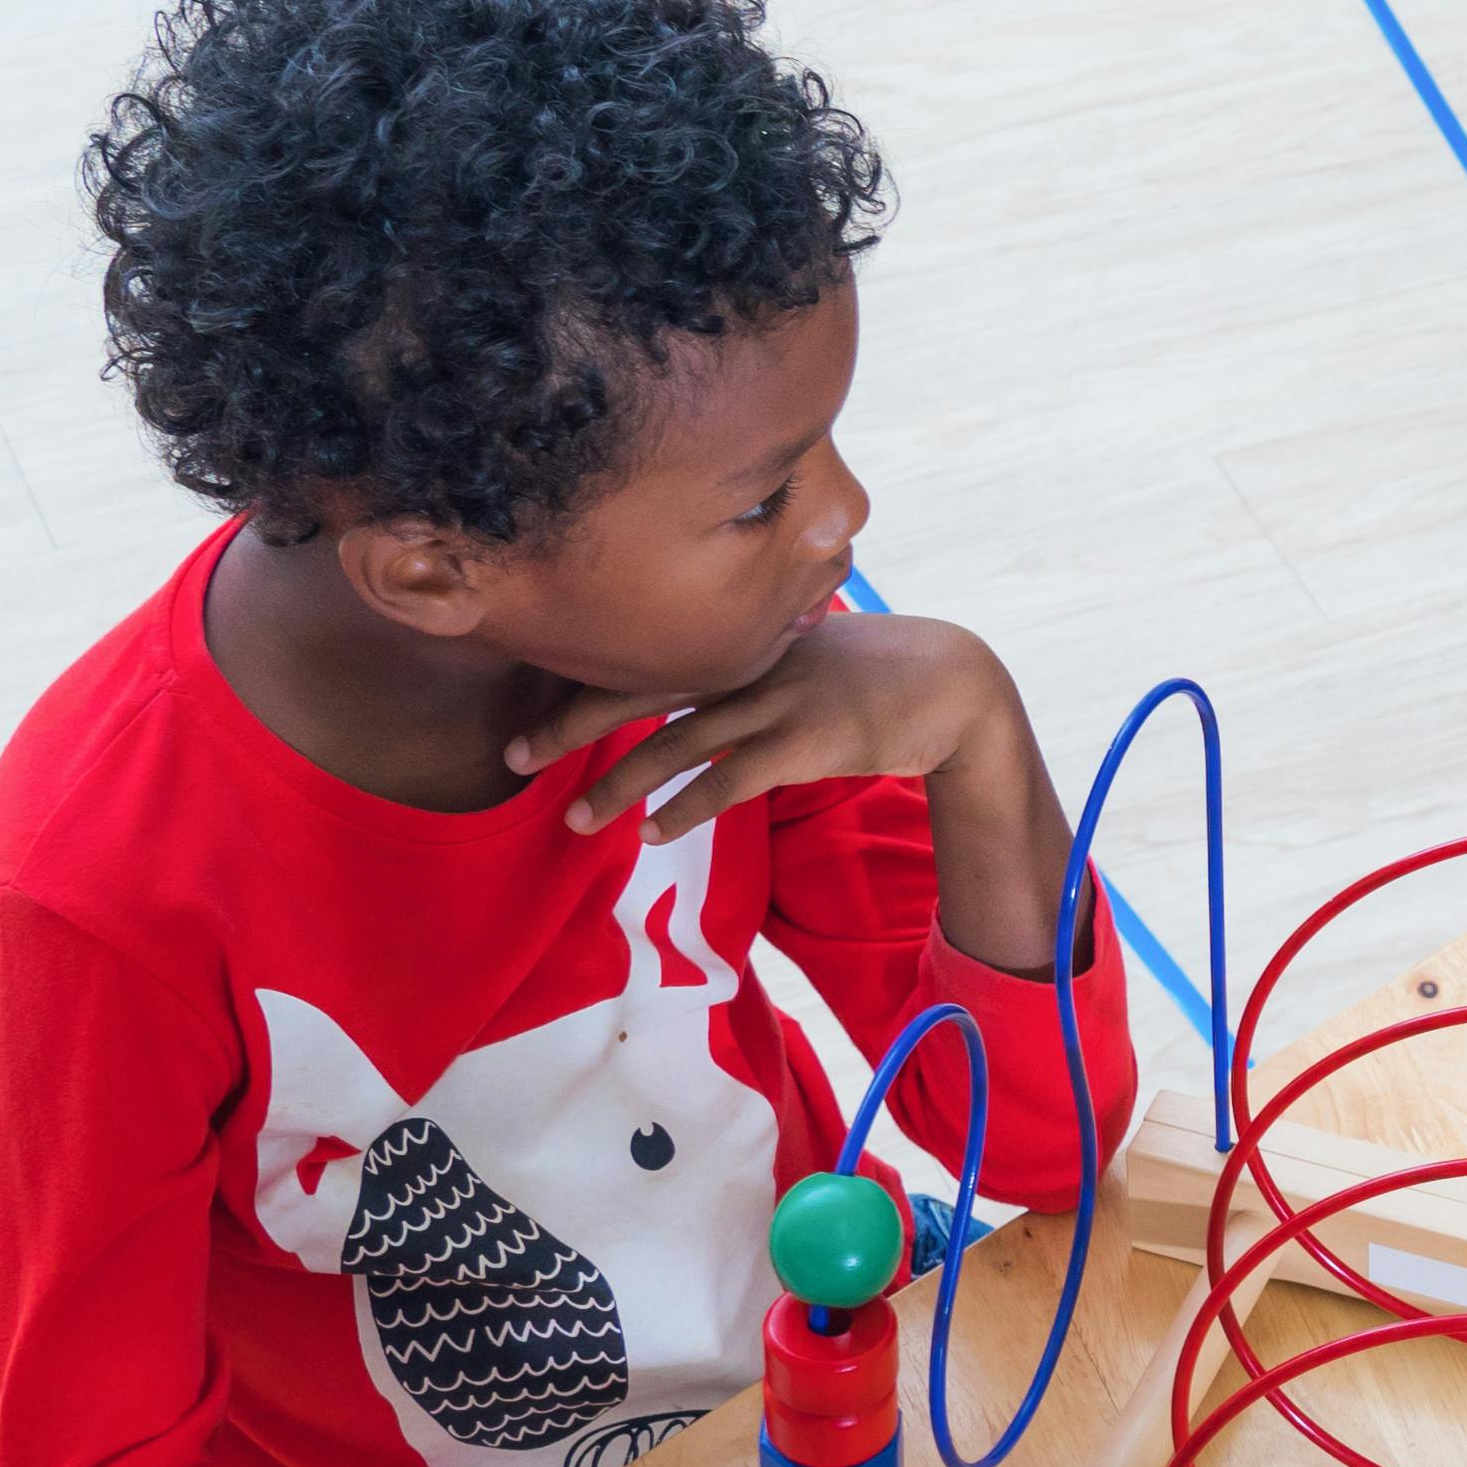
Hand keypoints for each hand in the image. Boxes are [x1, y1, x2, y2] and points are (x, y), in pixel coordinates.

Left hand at [514, 608, 1030, 850]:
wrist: (952, 682)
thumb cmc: (873, 672)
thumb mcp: (799, 650)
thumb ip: (744, 662)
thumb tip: (694, 684)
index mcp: (736, 636)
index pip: (638, 654)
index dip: (579, 683)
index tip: (529, 709)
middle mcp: (745, 660)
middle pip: (636, 689)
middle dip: (569, 726)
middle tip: (514, 756)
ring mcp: (777, 698)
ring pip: (676, 741)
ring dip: (619, 784)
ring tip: (577, 819)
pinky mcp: (809, 739)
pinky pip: (732, 778)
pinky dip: (687, 807)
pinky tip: (653, 831)